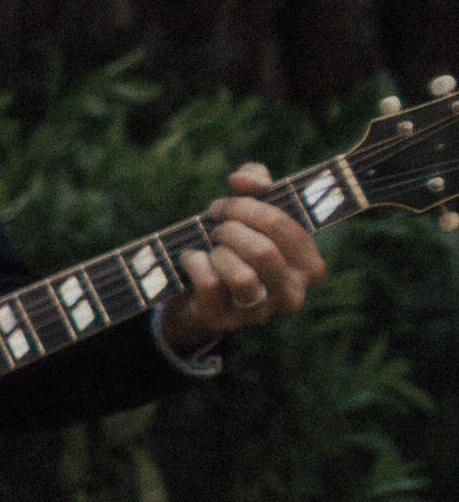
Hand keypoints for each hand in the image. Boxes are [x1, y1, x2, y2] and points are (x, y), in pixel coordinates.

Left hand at [154, 166, 326, 351]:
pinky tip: (192, 259)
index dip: (249, 208)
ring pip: (242, 276)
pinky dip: (195, 264)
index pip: (286, 226)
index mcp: (309, 265)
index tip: (225, 205)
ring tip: (210, 247)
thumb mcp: (250, 209)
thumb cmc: (234, 245)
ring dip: (217, 252)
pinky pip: (210, 286)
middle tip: (216, 225)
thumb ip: (255, 182)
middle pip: (262, 250)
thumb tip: (242, 179)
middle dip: (230, 229)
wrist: (197, 293)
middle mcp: (293, 294)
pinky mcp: (225, 321)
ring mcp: (260, 313)